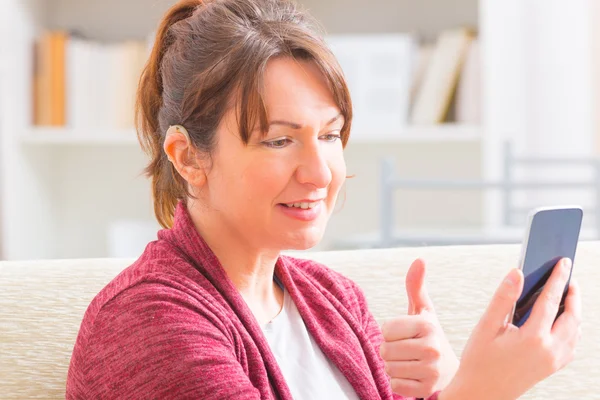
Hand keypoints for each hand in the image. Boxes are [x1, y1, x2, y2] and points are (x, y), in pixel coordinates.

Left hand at [380, 259, 459, 397]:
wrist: (450, 371)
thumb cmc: (429, 336)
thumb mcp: (423, 311)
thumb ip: (416, 286)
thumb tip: (419, 259)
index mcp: (428, 325)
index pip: (386, 329)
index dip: (390, 332)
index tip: (405, 334)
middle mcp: (432, 348)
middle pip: (385, 349)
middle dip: (390, 350)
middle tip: (406, 350)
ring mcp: (431, 371)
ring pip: (388, 368)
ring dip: (393, 366)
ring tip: (409, 362)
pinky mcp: (426, 389)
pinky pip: (395, 385)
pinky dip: (398, 382)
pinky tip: (412, 376)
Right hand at [440, 258, 581, 399]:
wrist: (481, 393)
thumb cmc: (479, 360)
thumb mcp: (486, 326)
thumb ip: (504, 298)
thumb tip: (517, 273)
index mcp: (533, 338)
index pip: (551, 300)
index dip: (558, 278)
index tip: (564, 262)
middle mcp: (549, 350)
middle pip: (572, 316)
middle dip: (573, 295)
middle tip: (569, 276)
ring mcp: (554, 361)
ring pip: (576, 331)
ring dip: (575, 311)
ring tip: (567, 295)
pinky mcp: (552, 368)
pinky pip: (571, 345)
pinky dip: (572, 329)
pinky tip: (563, 321)